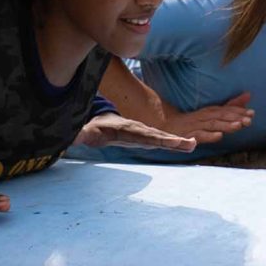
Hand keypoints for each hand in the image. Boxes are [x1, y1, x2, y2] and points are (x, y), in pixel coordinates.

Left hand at [76, 113, 196, 152]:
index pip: (141, 135)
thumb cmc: (94, 127)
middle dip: (172, 141)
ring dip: (177, 142)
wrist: (102, 120)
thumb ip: (80, 133)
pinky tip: (189, 145)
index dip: (155, 139)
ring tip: (193, 144)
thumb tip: (72, 136)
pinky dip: (175, 143)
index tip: (169, 142)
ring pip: (162, 138)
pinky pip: (162, 141)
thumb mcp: (85, 131)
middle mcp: (138, 130)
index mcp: (125, 129)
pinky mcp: (148, 138)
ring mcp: (145, 133)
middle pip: (157, 136)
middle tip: (190, 143)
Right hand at [165, 92, 253, 143]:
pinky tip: (219, 136)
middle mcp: (204, 117)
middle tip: (249, 119)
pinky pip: (199, 135)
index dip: (239, 111)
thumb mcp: (213, 113)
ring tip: (239, 126)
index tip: (252, 113)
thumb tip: (248, 94)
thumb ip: (231, 105)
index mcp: (210, 111)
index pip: (226, 110)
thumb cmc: (194, 120)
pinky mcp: (188, 135)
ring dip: (226, 125)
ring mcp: (196, 125)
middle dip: (236, 117)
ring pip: (213, 124)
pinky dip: (209, 136)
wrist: (166, 126)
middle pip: (221, 116)